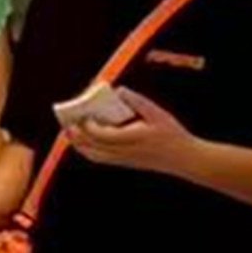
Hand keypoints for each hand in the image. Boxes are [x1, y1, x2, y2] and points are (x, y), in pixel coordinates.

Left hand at [66, 87, 194, 176]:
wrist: (185, 159)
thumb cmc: (172, 134)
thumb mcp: (158, 114)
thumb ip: (138, 102)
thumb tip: (119, 89)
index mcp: (133, 139)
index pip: (102, 135)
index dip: (88, 126)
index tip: (82, 115)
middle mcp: (124, 152)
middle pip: (91, 146)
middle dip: (76, 134)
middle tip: (66, 121)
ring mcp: (122, 160)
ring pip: (92, 155)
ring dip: (79, 143)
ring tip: (70, 129)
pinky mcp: (123, 163)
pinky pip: (98, 158)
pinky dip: (87, 149)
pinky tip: (83, 140)